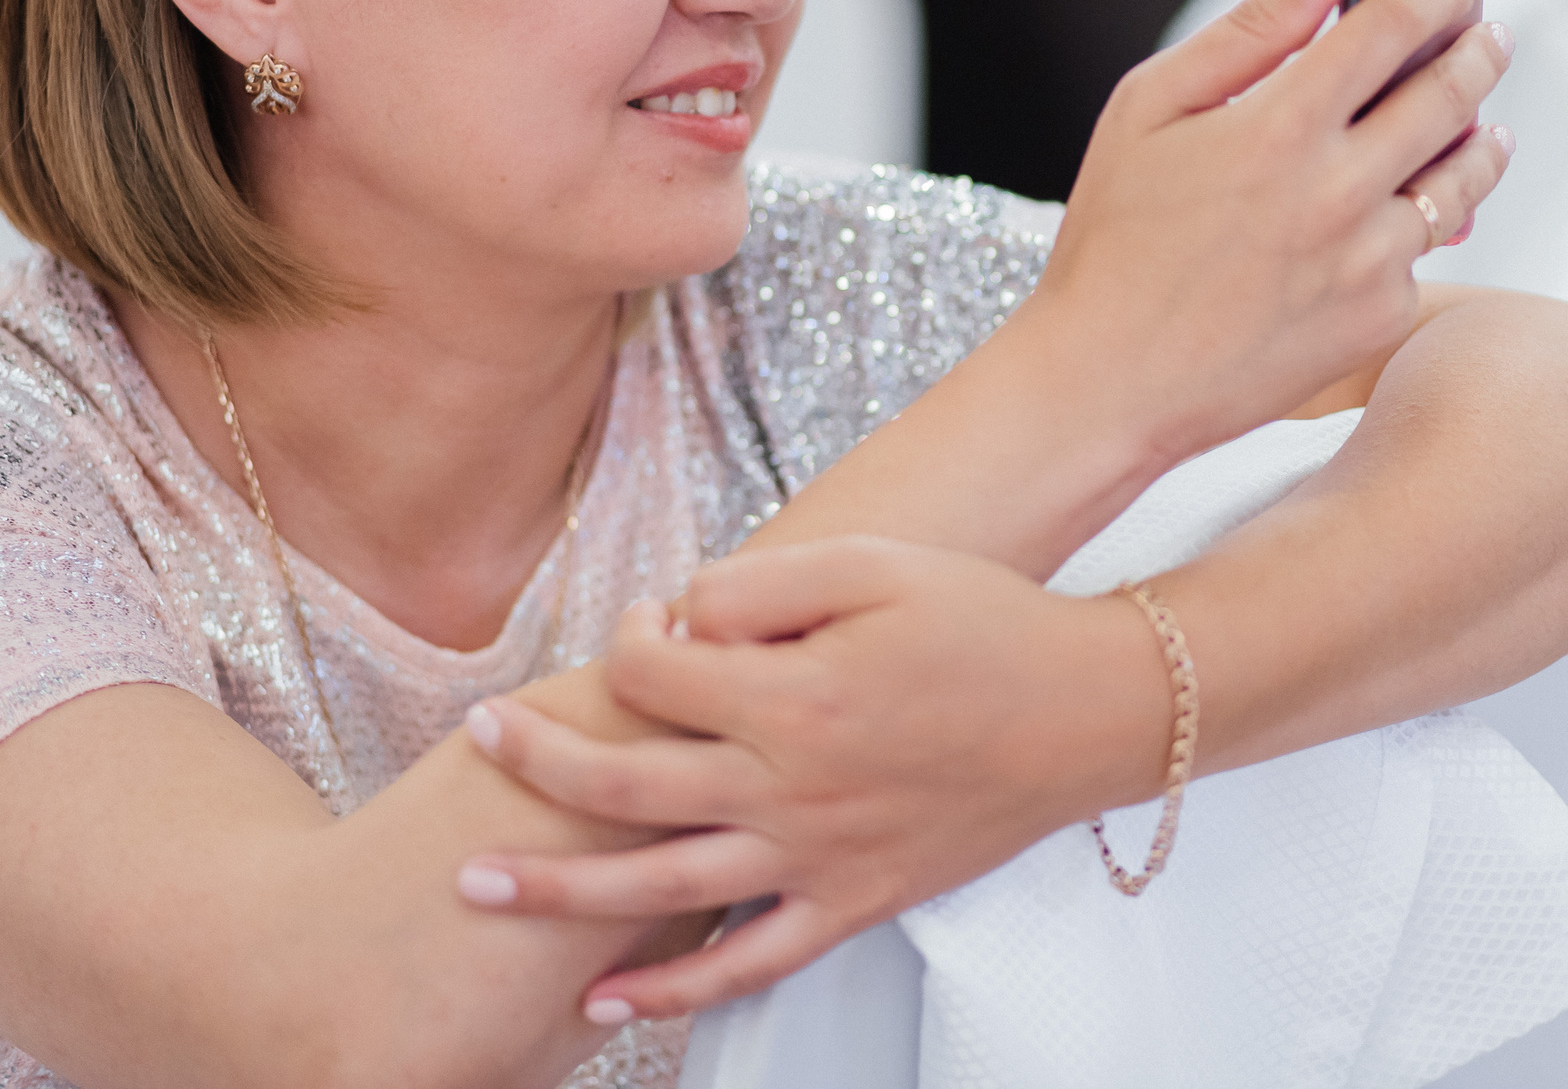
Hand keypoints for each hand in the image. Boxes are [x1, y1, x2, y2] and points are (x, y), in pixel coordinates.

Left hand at [456, 539, 1168, 1024]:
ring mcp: (815, 858)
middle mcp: (788, 788)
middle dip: (536, 760)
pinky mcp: (852, 904)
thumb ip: (764, 584)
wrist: (1089, 712)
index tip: (648, 622)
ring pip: (656, 888)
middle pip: (623, 782)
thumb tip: (681, 616)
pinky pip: (745, 965)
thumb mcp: (877, 564)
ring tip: (479, 881)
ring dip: (557, 887)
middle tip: (478, 737)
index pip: (655, 672)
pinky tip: (606, 1002)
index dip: (632, 637)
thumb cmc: (988, 627)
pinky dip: (672, 993)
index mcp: (790, 696)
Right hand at [1035, 0, 1515, 462]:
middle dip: (1478, 53)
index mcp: (1282, 125)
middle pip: (1451, 96)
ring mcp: (1368, 261)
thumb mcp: (1149, 109)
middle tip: (1488, 37)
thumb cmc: (1115, 240)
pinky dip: (1418, 228)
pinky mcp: (1378, 318)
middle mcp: (1340, 191)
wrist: (1108, 381)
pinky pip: (1421, 255)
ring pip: (1462, 180)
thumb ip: (1249, 30)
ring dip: (1481, 140)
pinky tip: (1403, 216)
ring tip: (1485, 125)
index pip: (1393, 28)